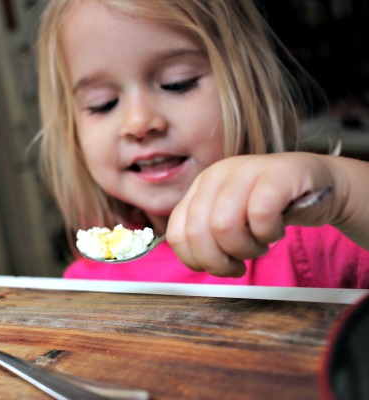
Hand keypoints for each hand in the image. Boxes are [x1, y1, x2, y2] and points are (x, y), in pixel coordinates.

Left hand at [166, 153, 339, 276]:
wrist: (321, 185)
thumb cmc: (273, 209)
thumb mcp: (232, 220)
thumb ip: (208, 235)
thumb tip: (194, 262)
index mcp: (200, 187)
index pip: (177, 233)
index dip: (195, 260)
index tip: (219, 266)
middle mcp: (217, 174)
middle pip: (197, 232)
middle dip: (219, 261)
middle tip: (240, 263)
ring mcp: (246, 170)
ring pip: (223, 226)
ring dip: (245, 249)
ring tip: (261, 244)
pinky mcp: (277, 175)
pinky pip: (259, 215)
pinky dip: (268, 234)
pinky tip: (276, 231)